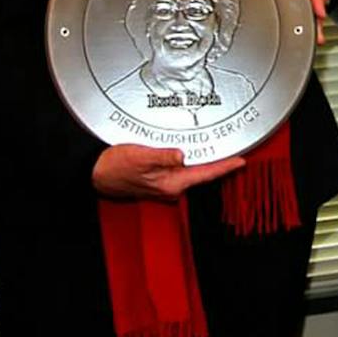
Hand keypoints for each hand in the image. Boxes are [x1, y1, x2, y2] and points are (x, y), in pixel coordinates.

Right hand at [91, 143, 244, 199]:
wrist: (96, 173)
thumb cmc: (114, 167)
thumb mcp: (139, 157)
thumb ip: (162, 156)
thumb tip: (182, 155)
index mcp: (171, 183)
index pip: (206, 174)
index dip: (225, 167)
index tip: (241, 162)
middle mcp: (171, 187)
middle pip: (202, 173)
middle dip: (218, 163)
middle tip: (234, 152)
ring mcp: (165, 185)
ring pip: (192, 171)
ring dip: (203, 160)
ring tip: (218, 150)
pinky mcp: (158, 180)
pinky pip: (180, 170)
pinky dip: (189, 161)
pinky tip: (190, 152)